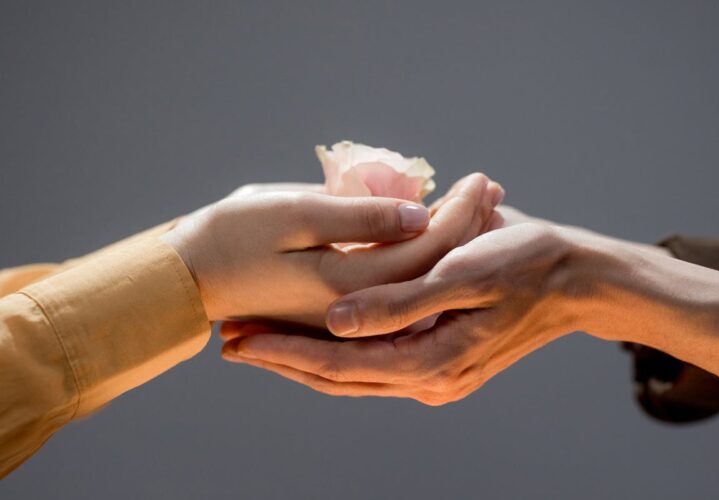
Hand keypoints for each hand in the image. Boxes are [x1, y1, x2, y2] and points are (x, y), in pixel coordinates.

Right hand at [161, 173, 502, 323]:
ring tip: (477, 209)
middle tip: (490, 191)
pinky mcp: (336, 311)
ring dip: (446, 246)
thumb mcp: (293, 213)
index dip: (458, 214)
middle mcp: (358, 311)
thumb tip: (421, 215)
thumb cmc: (231, 236)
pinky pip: (393, 290)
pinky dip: (418, 262)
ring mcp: (347, 316)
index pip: (426, 252)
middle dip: (464, 229)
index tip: (482, 180)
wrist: (186, 276)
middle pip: (430, 272)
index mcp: (349, 287)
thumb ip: (360, 220)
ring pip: (415, 283)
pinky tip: (433, 237)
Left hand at [222, 215, 718, 403]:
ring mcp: (435, 376)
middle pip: (336, 377)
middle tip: (231, 341)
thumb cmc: (526, 265)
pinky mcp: (439, 362)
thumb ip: (399, 302)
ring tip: (256, 340)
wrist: (576, 279)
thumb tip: (337, 321)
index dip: (283, 352)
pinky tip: (312, 335)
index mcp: (432, 363)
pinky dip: (337, 352)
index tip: (238, 338)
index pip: (338, 365)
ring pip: (352, 374)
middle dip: (281, 359)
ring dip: (302, 357)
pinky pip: (374, 364)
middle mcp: (429, 381)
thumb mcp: (464, 273)